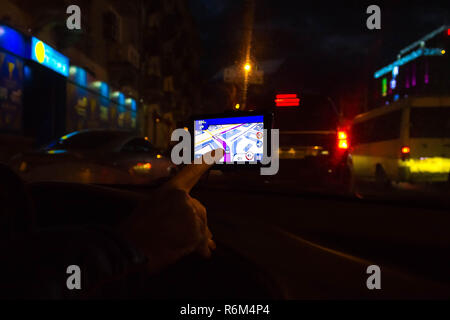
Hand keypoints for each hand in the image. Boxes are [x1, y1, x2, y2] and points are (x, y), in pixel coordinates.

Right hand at [117, 149, 223, 273]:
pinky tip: (191, 251)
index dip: (205, 162)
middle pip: (199, 211)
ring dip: (195, 238)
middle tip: (181, 235)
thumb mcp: (150, 208)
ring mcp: (190, 214)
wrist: (130, 249)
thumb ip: (173, 208)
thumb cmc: (136, 230)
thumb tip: (188, 216)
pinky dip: (199, 248)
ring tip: (178, 245)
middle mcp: (183, 198)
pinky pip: (203, 241)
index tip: (219, 151)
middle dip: (195, 224)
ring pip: (200, 227)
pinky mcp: (194, 230)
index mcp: (171, 190)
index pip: (191, 173)